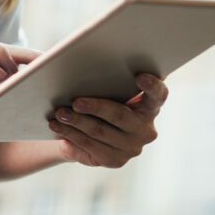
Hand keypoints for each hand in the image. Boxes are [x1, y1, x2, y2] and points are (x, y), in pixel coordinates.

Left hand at [48, 73, 167, 167]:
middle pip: (120, 115)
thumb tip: (79, 54)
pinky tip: (56, 126)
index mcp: (149, 105)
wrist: (86, 132)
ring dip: (76, 121)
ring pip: (100, 131)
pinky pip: (89, 146)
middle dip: (95, 107)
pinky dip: (70, 134)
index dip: (152, 85)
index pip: (158, 94)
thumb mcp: (104, 87)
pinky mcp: (115, 160)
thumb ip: (106, 74)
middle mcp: (145, 128)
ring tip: (59, 113)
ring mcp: (132, 147)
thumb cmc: (98, 99)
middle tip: (75, 101)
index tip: (139, 76)